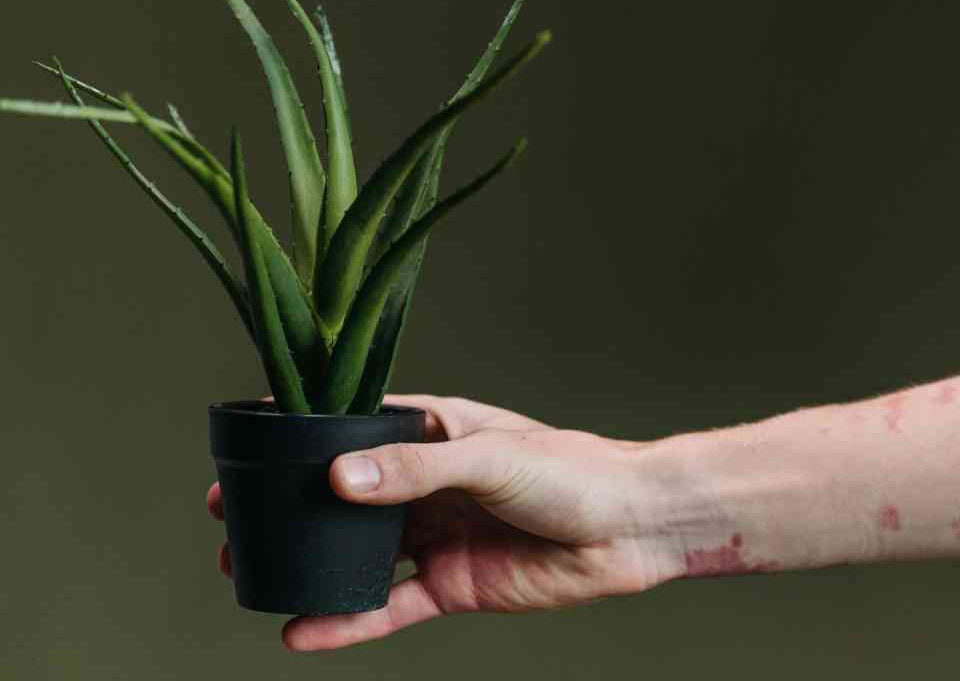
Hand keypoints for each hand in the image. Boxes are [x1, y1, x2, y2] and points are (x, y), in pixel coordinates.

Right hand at [206, 395, 671, 650]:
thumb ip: (413, 470)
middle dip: (289, 505)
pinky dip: (348, 621)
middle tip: (229, 517)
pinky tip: (304, 632)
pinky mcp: (454, 585)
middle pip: (346, 493)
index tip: (246, 444)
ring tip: (247, 574)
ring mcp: (438, 534)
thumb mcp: (488, 458)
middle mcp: (429, 482)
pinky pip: (390, 606)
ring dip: (308, 563)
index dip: (301, 435)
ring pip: (358, 552)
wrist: (632, 529)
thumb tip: (336, 477)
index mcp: (435, 431)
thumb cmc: (573, 471)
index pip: (355, 425)